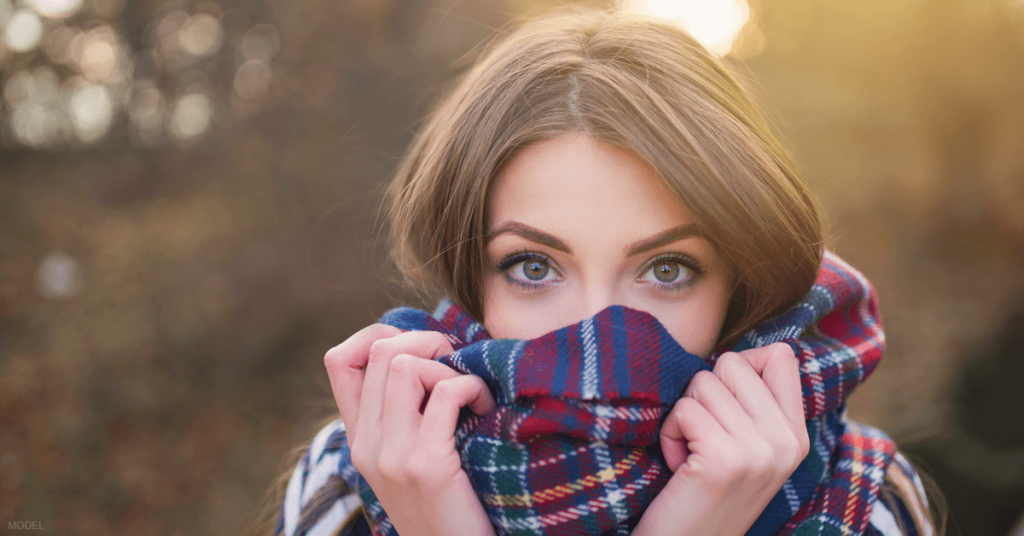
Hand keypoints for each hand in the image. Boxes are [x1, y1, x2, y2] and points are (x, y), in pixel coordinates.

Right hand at [323, 325, 496, 535]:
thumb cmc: (446, 504)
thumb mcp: (409, 458)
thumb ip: (404, 414)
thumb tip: (429, 350)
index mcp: (359, 438)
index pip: (338, 360)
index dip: (377, 335)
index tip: (418, 349)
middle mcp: (366, 444)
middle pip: (382, 351)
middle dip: (427, 342)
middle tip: (458, 366)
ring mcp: (392, 456)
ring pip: (406, 364)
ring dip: (449, 365)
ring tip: (470, 391)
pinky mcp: (426, 465)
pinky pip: (446, 393)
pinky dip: (472, 387)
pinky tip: (484, 407)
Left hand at [633, 343, 809, 535]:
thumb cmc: (704, 492)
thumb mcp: (746, 448)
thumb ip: (753, 403)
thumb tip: (742, 353)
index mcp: (796, 435)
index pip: (781, 356)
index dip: (739, 368)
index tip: (726, 408)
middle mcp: (787, 441)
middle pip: (731, 363)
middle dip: (703, 395)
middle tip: (704, 439)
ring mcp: (759, 451)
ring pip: (702, 383)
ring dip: (683, 417)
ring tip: (693, 456)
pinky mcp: (725, 460)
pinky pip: (683, 409)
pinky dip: (669, 435)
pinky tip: (681, 467)